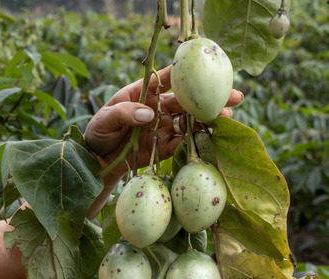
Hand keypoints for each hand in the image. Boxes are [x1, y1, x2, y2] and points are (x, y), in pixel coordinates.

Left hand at [84, 65, 243, 175]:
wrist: (97, 159)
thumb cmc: (98, 132)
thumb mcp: (104, 119)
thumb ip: (124, 113)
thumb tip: (149, 114)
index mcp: (143, 93)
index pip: (167, 78)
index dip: (185, 72)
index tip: (205, 67)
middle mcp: (157, 107)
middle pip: (187, 100)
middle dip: (209, 97)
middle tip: (233, 95)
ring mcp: (163, 127)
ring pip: (190, 121)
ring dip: (208, 119)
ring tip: (227, 117)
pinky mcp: (164, 147)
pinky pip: (183, 143)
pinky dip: (197, 141)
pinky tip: (213, 138)